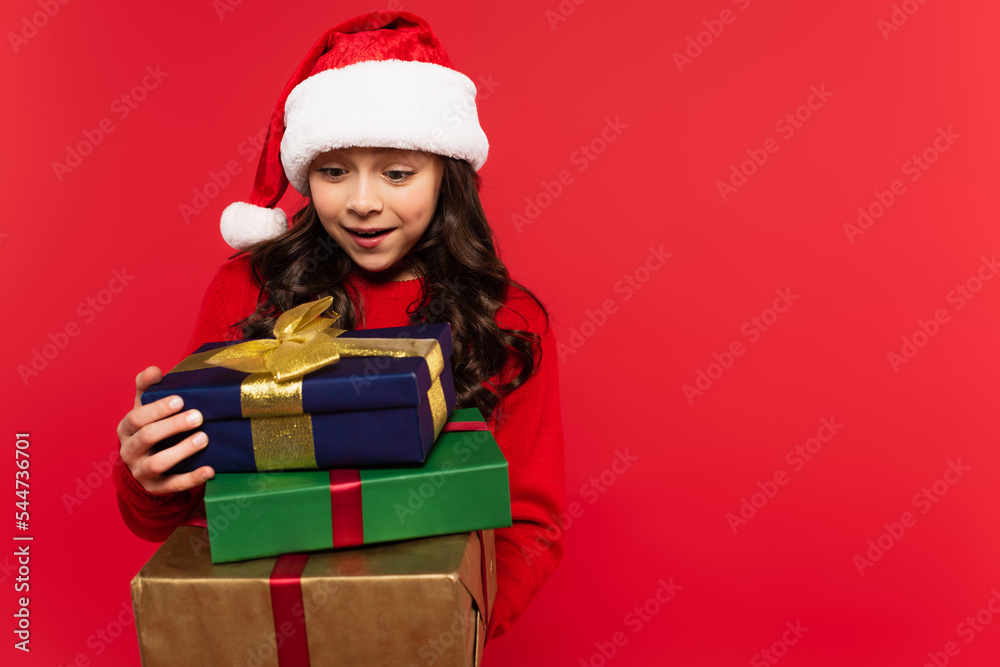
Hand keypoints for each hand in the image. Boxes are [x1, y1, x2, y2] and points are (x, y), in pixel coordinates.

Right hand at [118, 366, 214, 493]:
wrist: (142, 467)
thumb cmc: (148, 429)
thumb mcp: (144, 409)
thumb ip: (147, 388)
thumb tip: (154, 370)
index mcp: (126, 429)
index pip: (136, 418)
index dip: (157, 409)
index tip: (180, 400)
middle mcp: (129, 451)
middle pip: (146, 438)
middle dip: (172, 426)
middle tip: (197, 416)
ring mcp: (141, 472)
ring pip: (157, 464)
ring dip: (181, 451)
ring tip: (203, 439)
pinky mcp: (156, 488)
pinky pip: (173, 485)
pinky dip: (192, 479)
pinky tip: (210, 471)